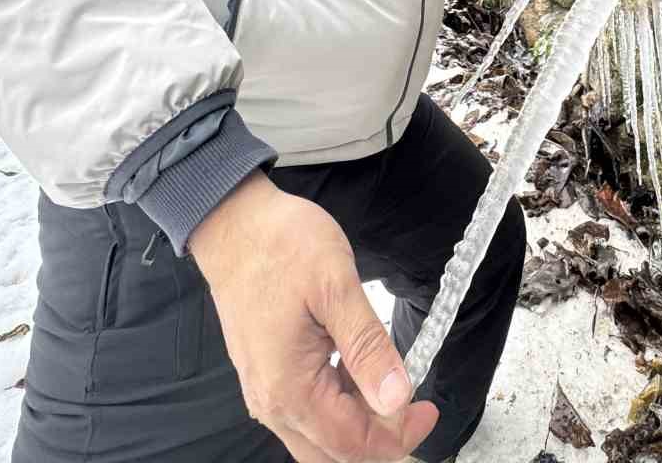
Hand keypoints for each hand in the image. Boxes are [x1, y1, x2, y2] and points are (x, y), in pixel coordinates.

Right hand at [188, 171, 438, 462]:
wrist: (232, 222)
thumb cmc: (280, 245)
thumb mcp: (335, 288)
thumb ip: (368, 349)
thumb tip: (397, 399)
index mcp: (289, 388)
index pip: (353, 443)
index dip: (398, 434)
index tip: (428, 408)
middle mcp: (271, 402)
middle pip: (335, 453)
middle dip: (380, 439)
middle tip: (415, 404)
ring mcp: (264, 390)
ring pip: (319, 437)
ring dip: (359, 422)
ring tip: (389, 377)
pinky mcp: (265, 374)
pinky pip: (305, 412)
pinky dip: (338, 404)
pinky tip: (356, 367)